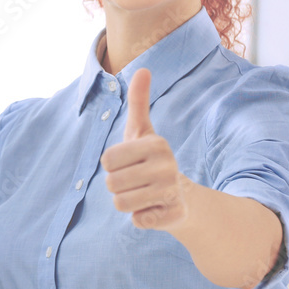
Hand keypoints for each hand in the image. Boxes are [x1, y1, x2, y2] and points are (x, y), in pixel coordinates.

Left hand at [101, 68, 187, 229]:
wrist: (181, 197)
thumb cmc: (151, 160)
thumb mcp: (142, 131)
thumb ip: (139, 101)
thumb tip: (143, 68)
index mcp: (156, 144)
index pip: (107, 159)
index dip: (111, 165)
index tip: (128, 163)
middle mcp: (167, 166)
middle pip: (112, 183)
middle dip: (117, 185)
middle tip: (135, 181)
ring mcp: (171, 191)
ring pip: (121, 203)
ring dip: (127, 202)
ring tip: (142, 194)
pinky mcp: (173, 216)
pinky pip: (137, 221)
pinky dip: (140, 218)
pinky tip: (153, 209)